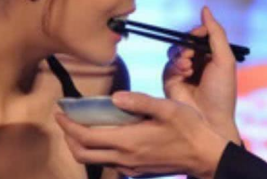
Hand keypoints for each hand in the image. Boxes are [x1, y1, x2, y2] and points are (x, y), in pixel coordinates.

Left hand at [55, 91, 227, 178]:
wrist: (206, 156)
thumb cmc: (190, 129)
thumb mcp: (168, 108)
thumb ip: (140, 101)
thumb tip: (115, 96)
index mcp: (129, 140)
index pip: (87, 137)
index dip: (69, 125)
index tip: (60, 112)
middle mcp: (125, 157)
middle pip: (83, 154)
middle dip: (68, 138)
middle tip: (66, 121)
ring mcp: (131, 167)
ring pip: (95, 161)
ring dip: (82, 146)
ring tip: (81, 128)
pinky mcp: (138, 170)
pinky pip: (110, 163)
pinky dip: (99, 151)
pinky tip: (107, 137)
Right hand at [163, 7, 240, 143]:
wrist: (210, 120)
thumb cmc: (222, 91)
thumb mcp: (225, 58)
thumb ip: (216, 32)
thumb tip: (204, 9)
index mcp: (212, 56)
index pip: (200, 34)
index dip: (198, 31)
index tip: (200, 33)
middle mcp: (198, 62)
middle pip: (185, 40)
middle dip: (188, 43)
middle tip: (193, 52)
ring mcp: (183, 71)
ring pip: (174, 50)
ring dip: (181, 53)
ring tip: (189, 64)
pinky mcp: (170, 81)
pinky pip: (168, 64)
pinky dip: (176, 65)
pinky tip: (184, 73)